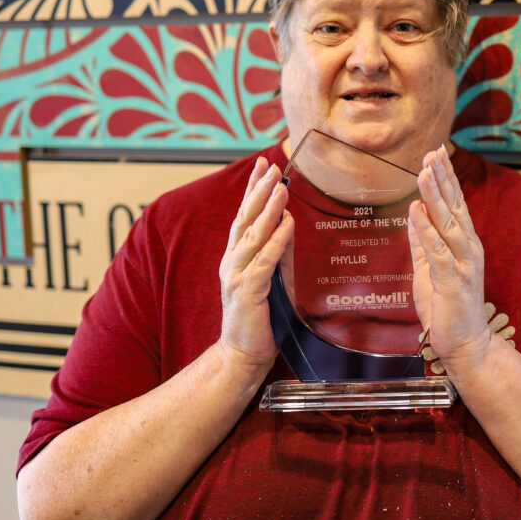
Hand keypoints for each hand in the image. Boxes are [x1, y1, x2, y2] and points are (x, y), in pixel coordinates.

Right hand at [218, 157, 293, 372]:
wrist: (242, 354)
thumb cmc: (260, 318)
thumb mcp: (272, 278)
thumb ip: (277, 252)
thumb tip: (288, 223)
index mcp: (235, 256)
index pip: (244, 216)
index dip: (252, 189)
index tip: (261, 165)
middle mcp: (232, 261)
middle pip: (245, 219)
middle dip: (259, 191)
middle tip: (271, 168)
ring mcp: (236, 276)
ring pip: (253, 236)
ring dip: (269, 210)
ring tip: (281, 187)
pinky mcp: (248, 292)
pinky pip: (264, 262)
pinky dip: (275, 242)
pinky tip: (286, 225)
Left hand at [408, 146, 491, 378]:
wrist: (466, 345)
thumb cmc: (447, 308)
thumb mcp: (429, 270)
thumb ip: (422, 243)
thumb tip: (413, 213)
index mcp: (464, 244)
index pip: (455, 204)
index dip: (446, 178)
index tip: (436, 153)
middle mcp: (468, 248)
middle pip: (454, 206)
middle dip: (443, 177)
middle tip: (433, 151)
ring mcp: (464, 264)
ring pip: (448, 223)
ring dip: (435, 196)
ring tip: (424, 171)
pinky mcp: (454, 281)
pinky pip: (438, 250)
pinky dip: (427, 229)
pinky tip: (417, 210)